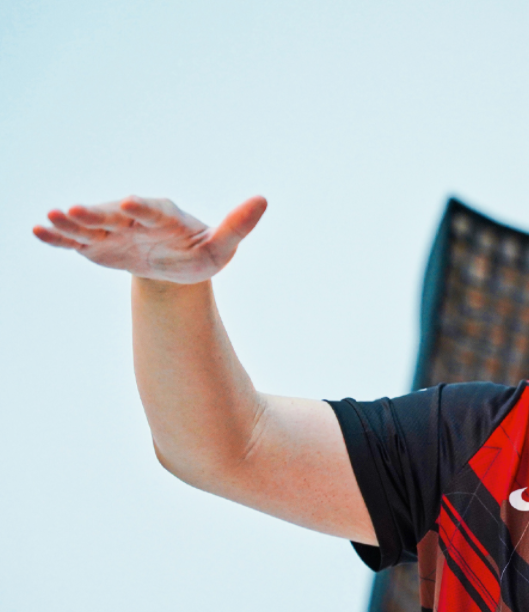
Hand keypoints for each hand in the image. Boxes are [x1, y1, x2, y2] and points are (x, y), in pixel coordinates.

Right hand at [32, 195, 267, 283]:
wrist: (175, 267)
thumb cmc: (201, 254)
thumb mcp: (222, 247)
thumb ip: (238, 226)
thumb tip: (262, 200)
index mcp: (165, 215)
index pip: (153, 211)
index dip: (142, 208)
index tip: (131, 204)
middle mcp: (134, 217)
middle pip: (114, 215)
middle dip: (96, 213)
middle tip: (75, 209)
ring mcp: (113, 230)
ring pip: (90, 226)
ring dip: (71, 222)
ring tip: (51, 217)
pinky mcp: (97, 244)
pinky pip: (75, 240)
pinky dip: (58, 236)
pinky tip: (38, 231)